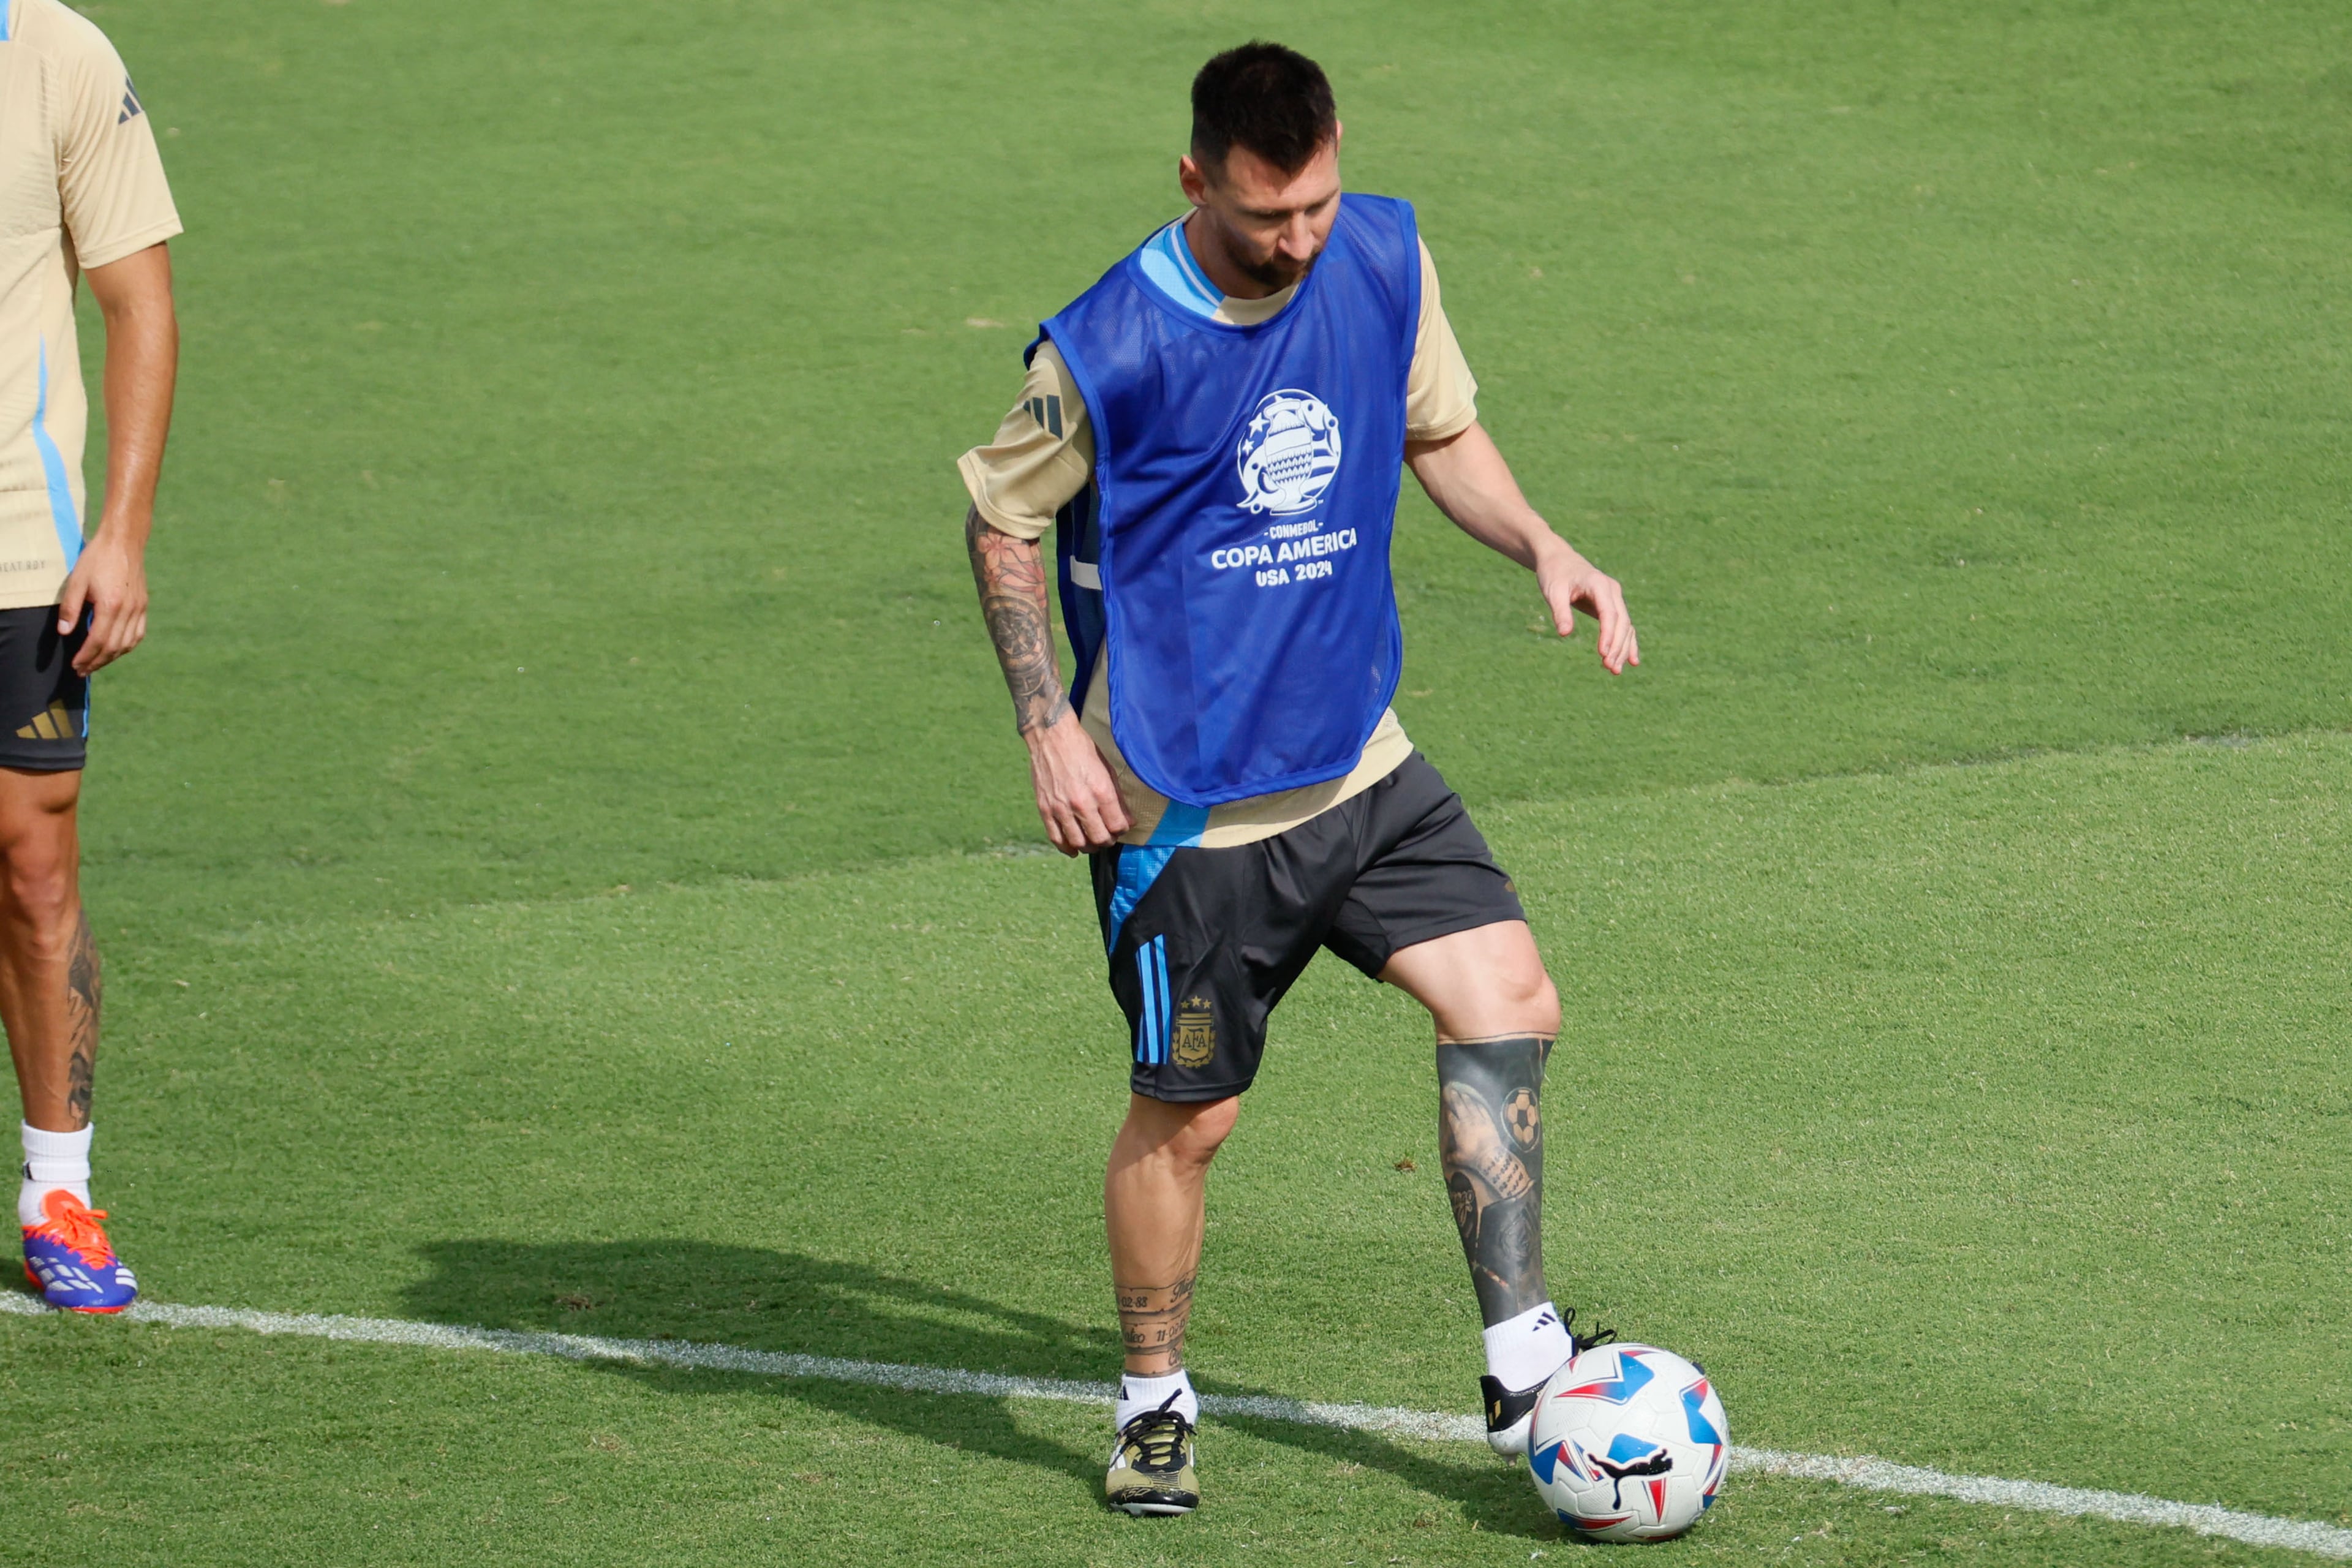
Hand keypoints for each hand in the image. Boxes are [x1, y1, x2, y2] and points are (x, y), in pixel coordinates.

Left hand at [57, 533, 148, 674]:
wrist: (124, 542)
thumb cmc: (97, 559)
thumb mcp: (77, 581)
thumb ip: (70, 608)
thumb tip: (65, 632)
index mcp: (111, 604)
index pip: (98, 640)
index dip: (86, 656)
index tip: (75, 665)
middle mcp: (129, 610)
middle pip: (114, 646)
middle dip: (97, 661)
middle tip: (82, 670)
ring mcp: (139, 609)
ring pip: (128, 643)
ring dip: (112, 657)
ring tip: (96, 663)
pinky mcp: (143, 606)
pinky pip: (138, 634)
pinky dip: (126, 646)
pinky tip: (116, 649)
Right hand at [1025, 708, 1130, 854]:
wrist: (1052, 736)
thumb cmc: (1083, 750)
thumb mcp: (1107, 770)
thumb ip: (1118, 799)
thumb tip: (1129, 822)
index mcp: (1101, 791)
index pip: (1117, 826)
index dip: (1122, 829)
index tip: (1120, 826)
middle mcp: (1081, 803)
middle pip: (1100, 839)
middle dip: (1107, 841)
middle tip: (1107, 836)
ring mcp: (1061, 808)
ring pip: (1079, 843)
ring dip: (1089, 846)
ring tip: (1092, 841)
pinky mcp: (1045, 809)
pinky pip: (1056, 838)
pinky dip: (1066, 848)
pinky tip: (1073, 849)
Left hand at [1535, 540, 1638, 674]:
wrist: (1558, 560)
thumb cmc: (1554, 574)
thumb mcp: (1552, 591)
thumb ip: (1560, 611)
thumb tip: (1565, 633)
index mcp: (1598, 584)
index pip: (1609, 612)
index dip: (1608, 634)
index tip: (1603, 653)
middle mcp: (1611, 590)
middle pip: (1621, 621)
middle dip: (1617, 646)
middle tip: (1609, 668)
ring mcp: (1614, 597)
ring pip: (1625, 625)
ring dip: (1623, 648)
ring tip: (1614, 670)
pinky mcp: (1612, 605)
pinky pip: (1623, 625)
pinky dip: (1627, 642)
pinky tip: (1631, 661)